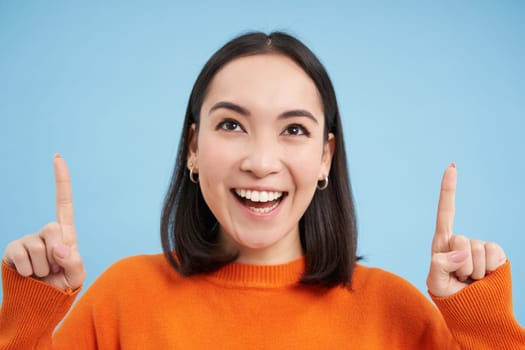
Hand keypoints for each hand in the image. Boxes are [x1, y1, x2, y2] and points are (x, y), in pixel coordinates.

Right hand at [3, 154, 84, 290]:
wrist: (39, 304)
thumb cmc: (61, 287)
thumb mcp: (76, 276)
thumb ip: (74, 262)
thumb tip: (59, 247)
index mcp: (65, 233)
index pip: (63, 203)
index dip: (61, 180)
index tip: (57, 157)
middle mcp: (45, 232)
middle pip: (52, 228)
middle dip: (56, 253)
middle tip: (55, 268)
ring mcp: (27, 240)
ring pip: (38, 247)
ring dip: (43, 268)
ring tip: (43, 274)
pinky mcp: (12, 250)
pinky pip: (22, 257)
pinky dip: (29, 272)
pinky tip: (30, 275)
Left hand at [426, 163, 506, 296]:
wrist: (473, 312)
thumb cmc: (450, 296)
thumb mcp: (436, 282)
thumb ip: (440, 265)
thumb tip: (461, 252)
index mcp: (443, 243)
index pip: (446, 213)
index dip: (449, 190)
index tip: (452, 166)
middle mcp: (462, 241)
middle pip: (459, 240)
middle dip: (458, 264)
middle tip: (459, 278)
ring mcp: (480, 247)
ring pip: (477, 250)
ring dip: (473, 270)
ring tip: (470, 280)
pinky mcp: (497, 255)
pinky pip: (494, 254)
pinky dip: (489, 269)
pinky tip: (485, 277)